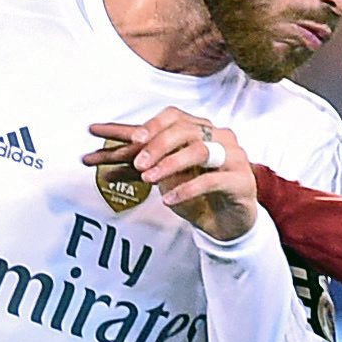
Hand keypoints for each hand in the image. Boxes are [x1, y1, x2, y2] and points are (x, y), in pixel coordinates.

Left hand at [86, 110, 255, 241]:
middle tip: (137, 163)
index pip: (172, 117)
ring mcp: (233, 157)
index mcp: (200, 130)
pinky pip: (212, 181)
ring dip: (170, 164)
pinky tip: (168, 199)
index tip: (128, 138)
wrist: (230, 224)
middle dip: (157, 145)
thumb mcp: (164, 178)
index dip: (149, 125)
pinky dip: (187, 189)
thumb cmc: (198, 196)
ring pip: (200, 150)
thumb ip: (138, 166)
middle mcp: (218, 137)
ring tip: (148, 179)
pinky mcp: (241, 181)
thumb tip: (99, 163)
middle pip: (185, 129)